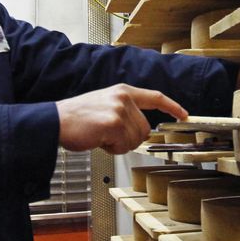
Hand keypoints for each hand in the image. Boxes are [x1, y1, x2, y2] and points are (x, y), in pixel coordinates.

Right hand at [55, 84, 187, 154]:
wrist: (56, 121)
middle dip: (130, 139)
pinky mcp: (114, 123)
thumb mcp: (105, 104)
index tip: (183, 114)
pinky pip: (124, 146)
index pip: (155, 97)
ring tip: (101, 136)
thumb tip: (141, 129)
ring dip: (119, 144)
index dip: (172, 106)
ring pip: (136, 140)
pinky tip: (98, 140)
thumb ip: (125, 111)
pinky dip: (112, 148)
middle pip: (146, 129)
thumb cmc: (76, 117)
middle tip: (109, 136)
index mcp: (123, 91)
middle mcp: (124, 98)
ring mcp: (120, 110)